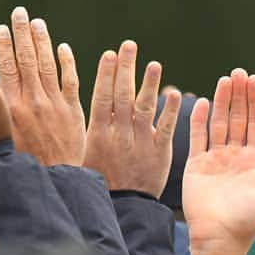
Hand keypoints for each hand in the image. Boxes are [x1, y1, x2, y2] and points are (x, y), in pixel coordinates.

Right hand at [0, 7, 85, 165]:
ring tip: (36, 22)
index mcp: (11, 105)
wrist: (53, 179)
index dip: (4, 44)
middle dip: (22, 33)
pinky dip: (66, 62)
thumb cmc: (22, 162)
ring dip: (42, 41)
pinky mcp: (73, 111)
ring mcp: (54, 104)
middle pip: (26, 58)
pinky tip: (62, 47)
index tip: (2, 27)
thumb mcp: (1, 135)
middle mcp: (32, 100)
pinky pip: (70, 80)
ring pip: (48, 64)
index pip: (6, 66)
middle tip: (19, 12)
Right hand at [81, 40, 180, 195]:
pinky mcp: (159, 153)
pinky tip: (175, 93)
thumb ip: (91, 129)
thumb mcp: (88, 156)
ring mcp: (140, 143)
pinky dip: (171, 110)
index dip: (106, 74)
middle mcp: (119, 134)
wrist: (123, 209)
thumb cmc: (102, 182)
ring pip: (144, 107)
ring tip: (154, 63)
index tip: (110, 54)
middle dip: (125, 68)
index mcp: (99, 134)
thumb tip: (79, 108)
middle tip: (129, 45)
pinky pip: (165, 128)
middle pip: (122, 95)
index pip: (101, 97)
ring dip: (149, 83)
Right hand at [183, 68, 254, 254]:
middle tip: (239, 72)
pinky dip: (199, 120)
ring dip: (222, 102)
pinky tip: (202, 102)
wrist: (220, 239)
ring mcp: (215, 159)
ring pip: (219, 123)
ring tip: (224, 80)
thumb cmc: (250, 222)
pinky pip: (197, 137)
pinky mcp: (196, 166)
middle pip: (239, 117)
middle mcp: (236, 156)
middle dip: (239, 95)